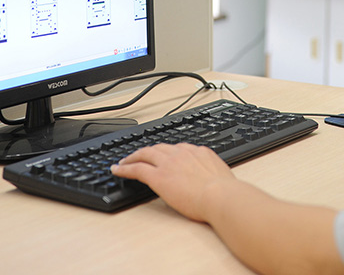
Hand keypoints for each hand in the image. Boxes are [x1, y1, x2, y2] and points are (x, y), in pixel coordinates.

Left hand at [110, 143, 235, 221]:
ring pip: (144, 154)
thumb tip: (213, 180)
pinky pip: (136, 169)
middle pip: (158, 148)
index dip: (166, 152)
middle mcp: (182, 153)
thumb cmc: (225, 193)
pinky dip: (125, 168)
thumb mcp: (221, 176)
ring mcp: (168, 163)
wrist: (220, 196)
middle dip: (147, 151)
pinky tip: (118, 170)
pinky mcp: (158, 176)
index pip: (178, 148)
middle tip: (138, 155)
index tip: (162, 155)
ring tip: (124, 161)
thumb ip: (212, 173)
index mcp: (198, 152)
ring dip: (132, 157)